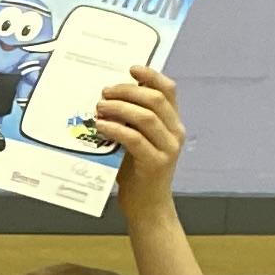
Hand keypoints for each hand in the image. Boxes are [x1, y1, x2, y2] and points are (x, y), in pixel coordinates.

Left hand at [93, 63, 186, 212]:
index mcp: (172, 122)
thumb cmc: (135, 171)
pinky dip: (116, 129)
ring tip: (99, 107)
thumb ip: (128, 121)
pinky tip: (101, 126)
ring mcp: (169, 148)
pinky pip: (135, 139)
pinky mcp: (157, 163)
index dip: (151, 76)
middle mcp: (175, 132)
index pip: (168, 90)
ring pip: (146, 117)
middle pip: (155, 99)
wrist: (146, 206)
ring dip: (119, 108)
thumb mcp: (134, 140)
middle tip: (104, 92)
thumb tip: (104, 98)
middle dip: (127, 90)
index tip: (131, 68)